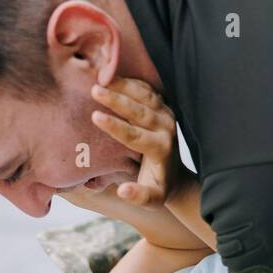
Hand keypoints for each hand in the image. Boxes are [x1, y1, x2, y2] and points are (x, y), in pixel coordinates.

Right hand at [90, 76, 181, 206]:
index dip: (114, 126)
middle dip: (116, 99)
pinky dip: (130, 81)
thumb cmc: (158, 188)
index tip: (95, 116)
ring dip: (122, 84)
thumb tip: (122, 191)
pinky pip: (147, 89)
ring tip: (101, 76)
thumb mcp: (151, 199)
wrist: (177, 177)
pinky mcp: (164, 106)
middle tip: (95, 89)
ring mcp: (166, 114)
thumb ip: (138, 196)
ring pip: (145, 94)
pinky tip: (112, 74)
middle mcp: (166, 128)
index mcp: (161, 148)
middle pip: (140, 110)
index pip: (134, 135)